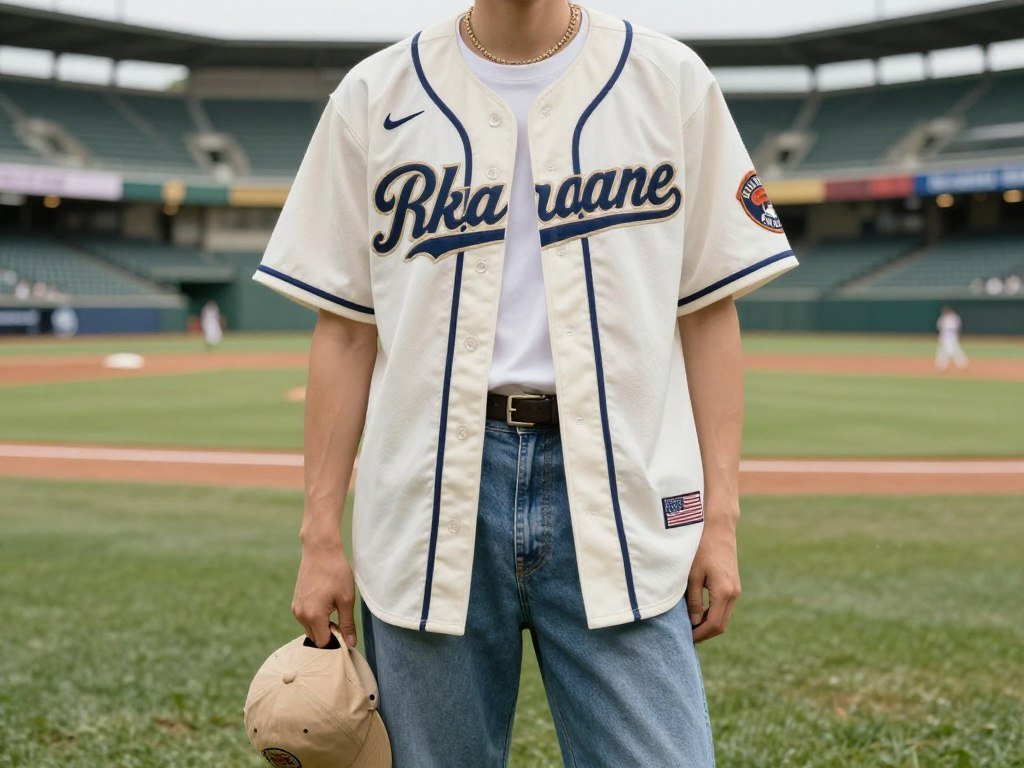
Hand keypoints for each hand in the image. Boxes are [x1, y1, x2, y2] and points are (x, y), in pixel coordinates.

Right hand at [292, 542, 356, 648]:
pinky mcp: (296, 601)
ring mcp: (296, 608)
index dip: (335, 641)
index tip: (345, 630)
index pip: (323, 643)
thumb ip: (347, 624)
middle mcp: (301, 615)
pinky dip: (315, 617)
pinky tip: (326, 602)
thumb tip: (350, 644)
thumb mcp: (346, 599)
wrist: (320, 550)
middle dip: (328, 634)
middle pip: (315, 637)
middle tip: (341, 618)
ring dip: (321, 625)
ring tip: (334, 607)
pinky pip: (305, 618)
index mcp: (313, 616)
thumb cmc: (336, 573)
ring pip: (310, 628)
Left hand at [686, 508, 740, 642]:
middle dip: (705, 633)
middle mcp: (734, 593)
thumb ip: (693, 600)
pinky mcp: (734, 585)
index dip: (700, 634)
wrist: (718, 529)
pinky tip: (698, 612)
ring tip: (690, 625)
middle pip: (721, 624)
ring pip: (724, 617)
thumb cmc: (701, 549)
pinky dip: (713, 613)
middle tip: (687, 635)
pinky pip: (725, 607)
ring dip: (709, 624)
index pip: (714, 624)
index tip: (686, 638)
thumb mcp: (692, 575)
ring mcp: (736, 589)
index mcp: (724, 592)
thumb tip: (693, 622)